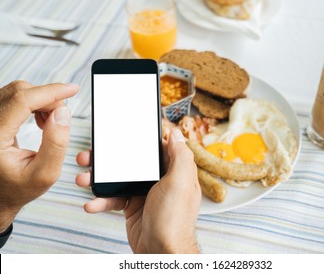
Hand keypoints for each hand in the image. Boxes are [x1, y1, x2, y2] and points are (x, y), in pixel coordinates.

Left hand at [0, 80, 78, 232]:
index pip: (21, 101)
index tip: (73, 90)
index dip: (50, 92)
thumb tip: (63, 112)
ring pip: (17, 92)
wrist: (1, 193)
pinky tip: (41, 121)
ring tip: (49, 124)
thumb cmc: (20, 187)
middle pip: (20, 92)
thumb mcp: (45, 173)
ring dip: (41, 101)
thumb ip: (56, 143)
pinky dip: (34, 103)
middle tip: (61, 120)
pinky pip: (14, 97)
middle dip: (48, 99)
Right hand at [76, 129, 201, 252]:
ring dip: (99, 178)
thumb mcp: (180, 182)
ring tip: (83, 178)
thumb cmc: (174, 219)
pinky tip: (91, 204)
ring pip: (119, 178)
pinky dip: (101, 201)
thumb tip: (176, 134)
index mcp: (173, 170)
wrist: (161, 251)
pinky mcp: (132, 207)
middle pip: (133, 161)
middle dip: (111, 157)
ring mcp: (144, 193)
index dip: (142, 138)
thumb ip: (180, 156)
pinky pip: (113, 198)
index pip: (158, 147)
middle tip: (92, 154)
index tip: (125, 131)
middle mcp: (159, 179)